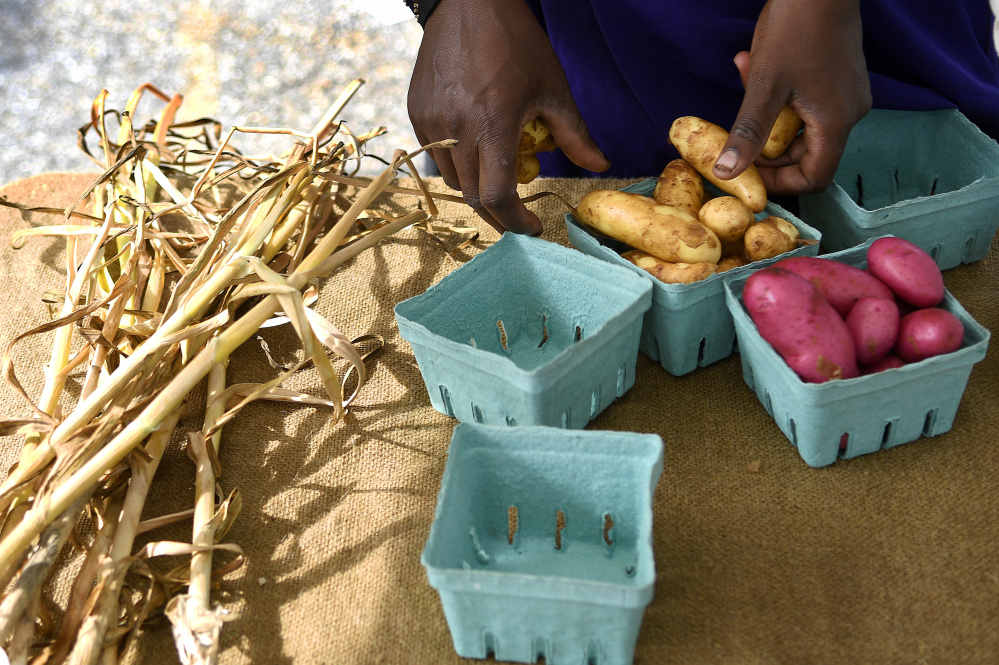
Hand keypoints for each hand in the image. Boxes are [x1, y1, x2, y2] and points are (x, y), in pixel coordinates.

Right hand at [407, 0, 609, 233]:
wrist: (468, 3)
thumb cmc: (517, 43)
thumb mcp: (553, 88)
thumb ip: (575, 134)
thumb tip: (599, 166)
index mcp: (492, 123)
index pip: (497, 195)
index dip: (516, 221)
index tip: (533, 228)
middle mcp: (455, 128)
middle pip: (473, 196)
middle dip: (499, 214)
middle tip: (519, 215)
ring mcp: (430, 122)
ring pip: (452, 179)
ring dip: (477, 188)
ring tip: (498, 174)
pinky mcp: (416, 113)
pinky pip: (436, 155)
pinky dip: (458, 163)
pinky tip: (476, 147)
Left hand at [712, 0, 871, 194]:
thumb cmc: (796, 28)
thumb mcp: (764, 86)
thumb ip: (748, 134)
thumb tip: (728, 172)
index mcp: (836, 122)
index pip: (814, 178)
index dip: (780, 184)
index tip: (749, 173)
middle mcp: (849, 113)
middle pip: (806, 154)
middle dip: (766, 145)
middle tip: (736, 127)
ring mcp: (847, 95)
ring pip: (801, 125)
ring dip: (767, 114)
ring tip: (745, 76)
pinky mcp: (840, 79)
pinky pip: (807, 102)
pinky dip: (779, 95)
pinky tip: (753, 65)